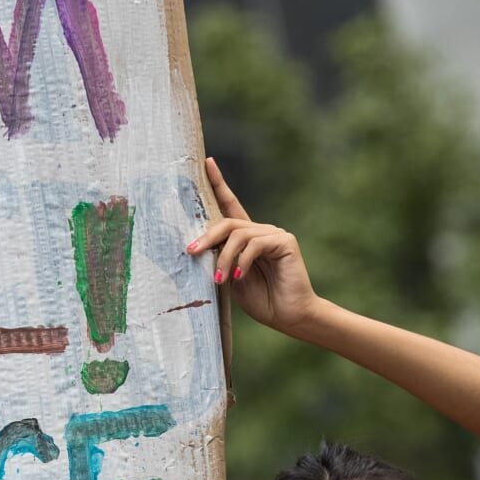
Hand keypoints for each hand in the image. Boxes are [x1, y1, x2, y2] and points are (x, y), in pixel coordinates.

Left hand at [187, 157, 322, 336]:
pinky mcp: (285, 242)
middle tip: (191, 252)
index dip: (218, 183)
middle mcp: (261, 231)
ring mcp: (275, 234)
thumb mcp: (229, 277)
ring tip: (220, 279)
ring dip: (223, 257)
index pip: (230, 205)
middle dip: (206, 237)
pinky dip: (243, 260)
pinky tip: (240, 276)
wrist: (289, 316)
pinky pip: (255, 243)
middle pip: (227, 222)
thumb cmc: (260, 299)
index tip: (206, 162)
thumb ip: (218, 259)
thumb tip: (194, 247)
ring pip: (238, 234)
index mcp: (246, 238)